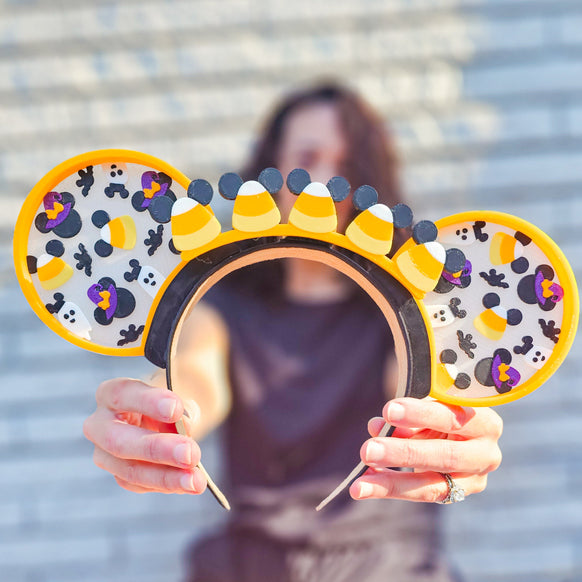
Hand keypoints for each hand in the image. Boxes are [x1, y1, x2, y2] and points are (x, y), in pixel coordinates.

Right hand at [83, 378, 206, 493]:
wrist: (169, 413)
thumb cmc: (169, 396)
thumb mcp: (177, 389)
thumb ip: (178, 403)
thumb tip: (184, 428)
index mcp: (111, 393)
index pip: (122, 394)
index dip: (149, 402)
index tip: (176, 409)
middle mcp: (100, 424)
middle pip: (118, 440)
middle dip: (157, 448)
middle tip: (190, 454)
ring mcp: (106, 454)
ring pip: (130, 470)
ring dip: (166, 477)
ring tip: (195, 480)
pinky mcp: (120, 474)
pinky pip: (141, 485)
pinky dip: (167, 485)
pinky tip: (189, 483)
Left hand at [350, 397, 502, 502]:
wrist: (462, 434)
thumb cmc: (442, 412)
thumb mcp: (430, 408)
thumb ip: (408, 417)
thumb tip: (377, 427)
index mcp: (485, 421)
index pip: (452, 416)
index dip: (420, 414)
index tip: (388, 410)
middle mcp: (486, 453)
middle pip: (444, 455)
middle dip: (403, 453)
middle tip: (368, 450)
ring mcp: (474, 480)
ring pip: (431, 486)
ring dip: (391, 483)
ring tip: (360, 484)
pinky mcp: (458, 495)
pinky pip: (421, 495)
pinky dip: (390, 488)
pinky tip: (365, 486)